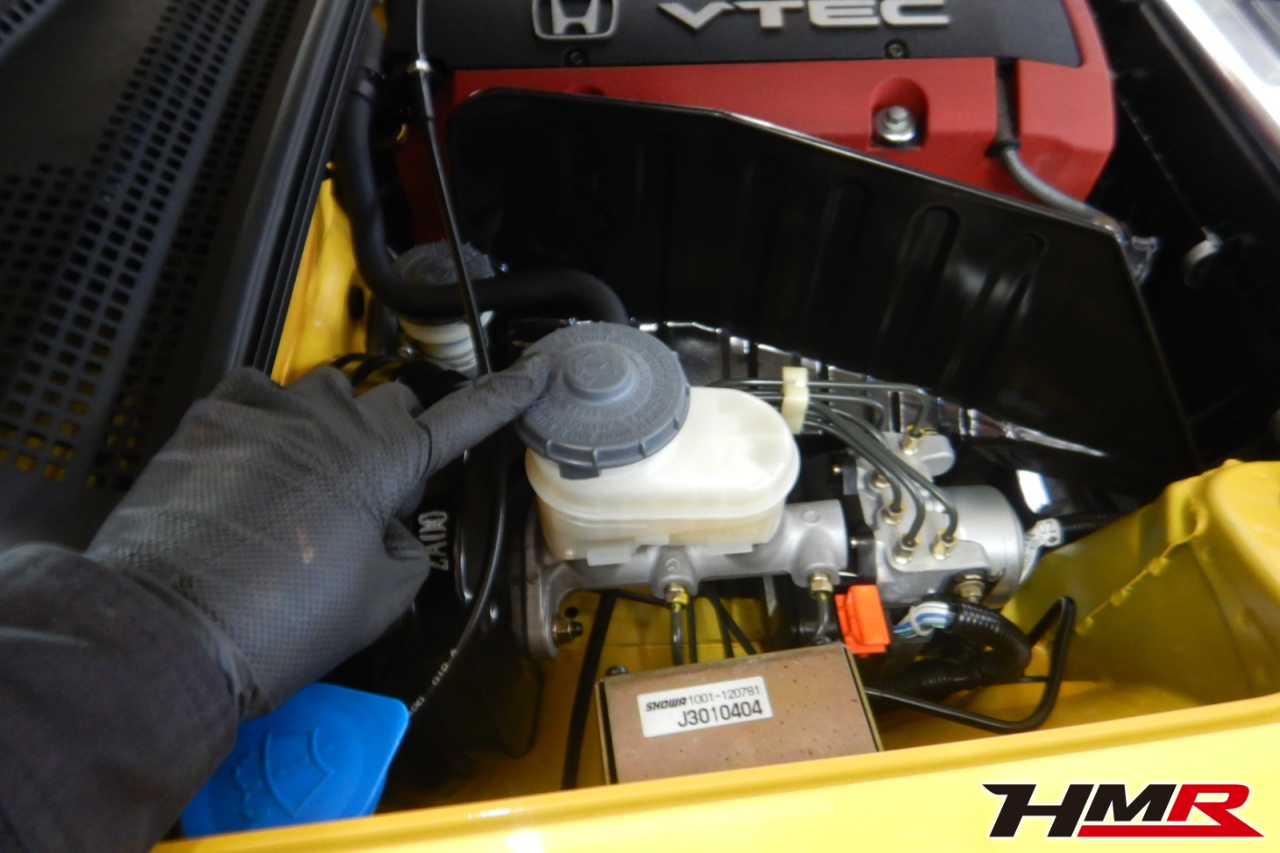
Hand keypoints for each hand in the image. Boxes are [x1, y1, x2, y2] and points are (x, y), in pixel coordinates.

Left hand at [86, 356, 548, 717]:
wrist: (172, 631)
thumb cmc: (285, 624)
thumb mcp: (381, 600)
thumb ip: (406, 546)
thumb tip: (386, 523)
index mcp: (384, 464)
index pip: (463, 419)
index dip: (504, 396)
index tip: (533, 372)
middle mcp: (333, 421)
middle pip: (390, 404)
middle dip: (391, 439)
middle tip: (366, 498)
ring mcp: (267, 409)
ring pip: (323, 392)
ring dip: (327, 424)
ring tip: (300, 478)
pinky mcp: (209, 415)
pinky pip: (255, 392)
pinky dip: (264, 418)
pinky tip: (249, 460)